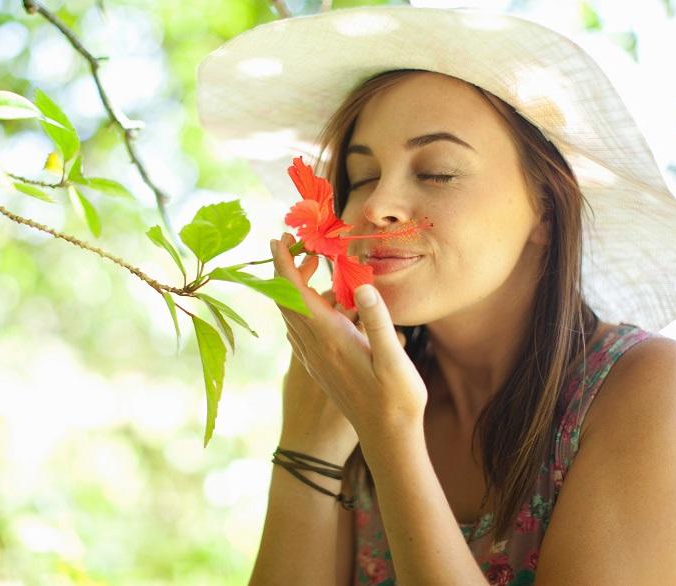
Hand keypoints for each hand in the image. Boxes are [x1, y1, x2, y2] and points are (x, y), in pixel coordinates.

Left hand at [271, 233, 427, 454]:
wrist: (387, 438)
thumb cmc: (396, 399)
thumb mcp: (394, 359)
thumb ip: (378, 321)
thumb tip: (363, 286)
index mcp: (330, 339)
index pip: (296, 294)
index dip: (284, 264)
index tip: (278, 238)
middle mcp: (315, 348)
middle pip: (286, 301)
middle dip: (286, 269)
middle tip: (300, 245)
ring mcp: (314, 360)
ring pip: (290, 316)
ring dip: (292, 288)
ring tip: (311, 267)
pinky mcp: (319, 368)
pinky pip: (298, 331)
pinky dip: (299, 308)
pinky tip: (317, 305)